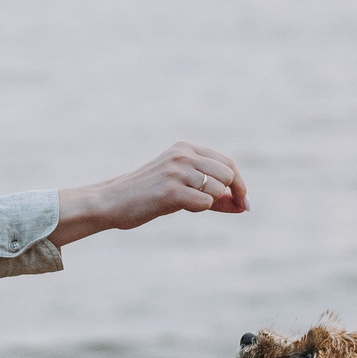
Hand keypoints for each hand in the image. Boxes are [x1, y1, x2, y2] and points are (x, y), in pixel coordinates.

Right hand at [50, 141, 247, 248]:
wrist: (111, 202)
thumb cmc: (148, 196)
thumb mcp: (181, 187)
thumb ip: (212, 193)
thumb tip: (244, 206)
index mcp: (185, 148)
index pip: (227, 162)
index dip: (239, 184)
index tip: (244, 203)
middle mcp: (182, 155)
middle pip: (228, 174)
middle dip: (230, 194)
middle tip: (223, 207)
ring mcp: (176, 171)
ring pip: (217, 189)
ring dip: (209, 202)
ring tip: (185, 203)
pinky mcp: (171, 191)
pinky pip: (205, 203)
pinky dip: (198, 209)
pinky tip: (178, 207)